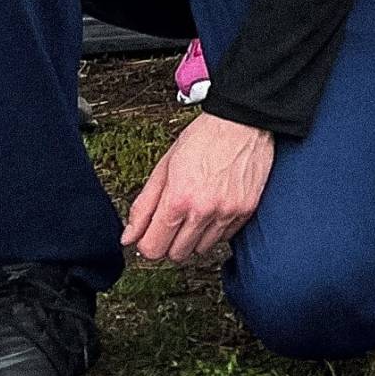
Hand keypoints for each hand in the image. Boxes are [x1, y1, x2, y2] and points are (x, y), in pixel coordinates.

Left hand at [122, 112, 273, 263]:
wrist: (242, 121)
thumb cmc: (204, 138)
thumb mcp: (164, 167)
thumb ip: (144, 206)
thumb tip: (128, 236)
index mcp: (179, 199)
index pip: (153, 249)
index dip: (147, 242)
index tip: (151, 234)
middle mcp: (204, 211)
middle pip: (177, 254)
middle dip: (170, 241)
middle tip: (173, 221)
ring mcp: (227, 213)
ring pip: (201, 250)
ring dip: (194, 237)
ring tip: (195, 211)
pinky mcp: (246, 211)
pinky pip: (224, 238)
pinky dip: (216, 229)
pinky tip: (214, 208)